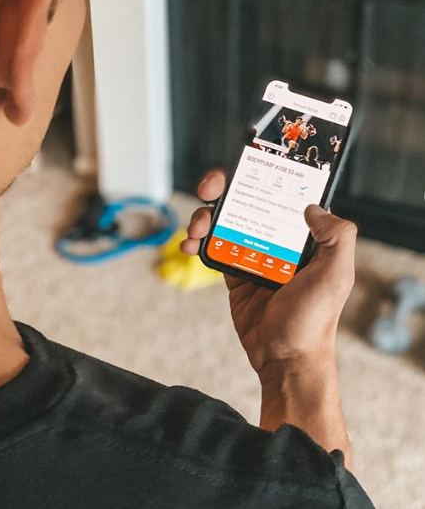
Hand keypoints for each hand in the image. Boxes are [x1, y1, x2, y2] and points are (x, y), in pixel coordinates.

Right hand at [181, 171, 357, 377]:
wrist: (283, 357)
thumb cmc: (313, 319)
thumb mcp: (336, 274)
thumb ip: (337, 236)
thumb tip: (312, 206)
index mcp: (304, 236)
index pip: (281, 193)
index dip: (260, 175)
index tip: (241, 169)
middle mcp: (277, 239)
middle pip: (246, 200)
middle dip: (223, 189)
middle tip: (209, 189)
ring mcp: (253, 254)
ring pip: (224, 220)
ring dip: (203, 215)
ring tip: (195, 229)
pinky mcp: (234, 272)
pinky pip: (212, 246)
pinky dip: (197, 241)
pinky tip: (190, 244)